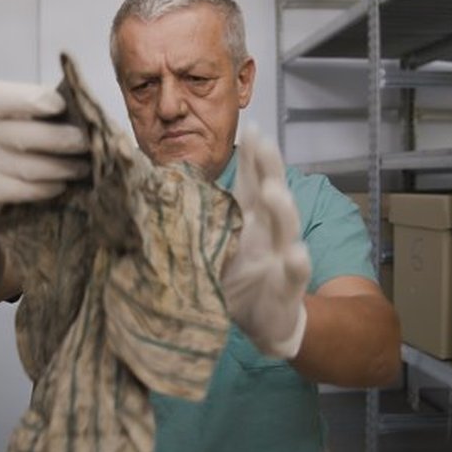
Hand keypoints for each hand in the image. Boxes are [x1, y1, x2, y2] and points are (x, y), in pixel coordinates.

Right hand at [0, 81, 90, 215]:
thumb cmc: (5, 128)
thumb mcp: (12, 109)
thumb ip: (40, 108)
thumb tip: (81, 115)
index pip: (5, 99)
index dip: (34, 102)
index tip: (61, 105)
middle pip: (22, 138)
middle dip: (60, 141)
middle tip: (85, 143)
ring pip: (27, 169)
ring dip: (60, 169)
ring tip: (81, 168)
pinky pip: (20, 193)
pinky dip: (45, 189)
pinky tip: (60, 185)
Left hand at [222, 127, 310, 359]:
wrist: (264, 325)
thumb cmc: (237, 282)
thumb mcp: (215, 248)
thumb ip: (200, 221)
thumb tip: (154, 194)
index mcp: (250, 220)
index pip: (252, 181)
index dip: (253, 156)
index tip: (252, 126)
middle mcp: (269, 233)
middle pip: (272, 193)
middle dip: (269, 168)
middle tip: (264, 142)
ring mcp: (281, 258)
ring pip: (286, 228)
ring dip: (282, 208)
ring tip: (274, 191)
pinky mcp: (288, 288)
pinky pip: (295, 274)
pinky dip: (296, 263)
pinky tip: (296, 253)